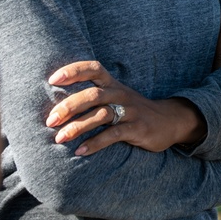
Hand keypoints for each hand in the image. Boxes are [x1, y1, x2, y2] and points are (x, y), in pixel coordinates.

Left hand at [45, 61, 203, 156]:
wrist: (170, 121)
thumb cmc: (133, 110)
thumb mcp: (117, 98)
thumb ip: (94, 98)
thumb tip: (57, 105)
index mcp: (113, 85)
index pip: (94, 68)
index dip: (74, 71)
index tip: (52, 79)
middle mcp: (120, 94)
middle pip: (93, 94)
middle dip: (69, 106)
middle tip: (50, 121)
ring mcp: (130, 112)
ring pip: (101, 115)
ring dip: (78, 127)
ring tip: (59, 138)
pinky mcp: (137, 128)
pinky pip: (113, 135)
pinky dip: (95, 143)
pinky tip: (80, 151)